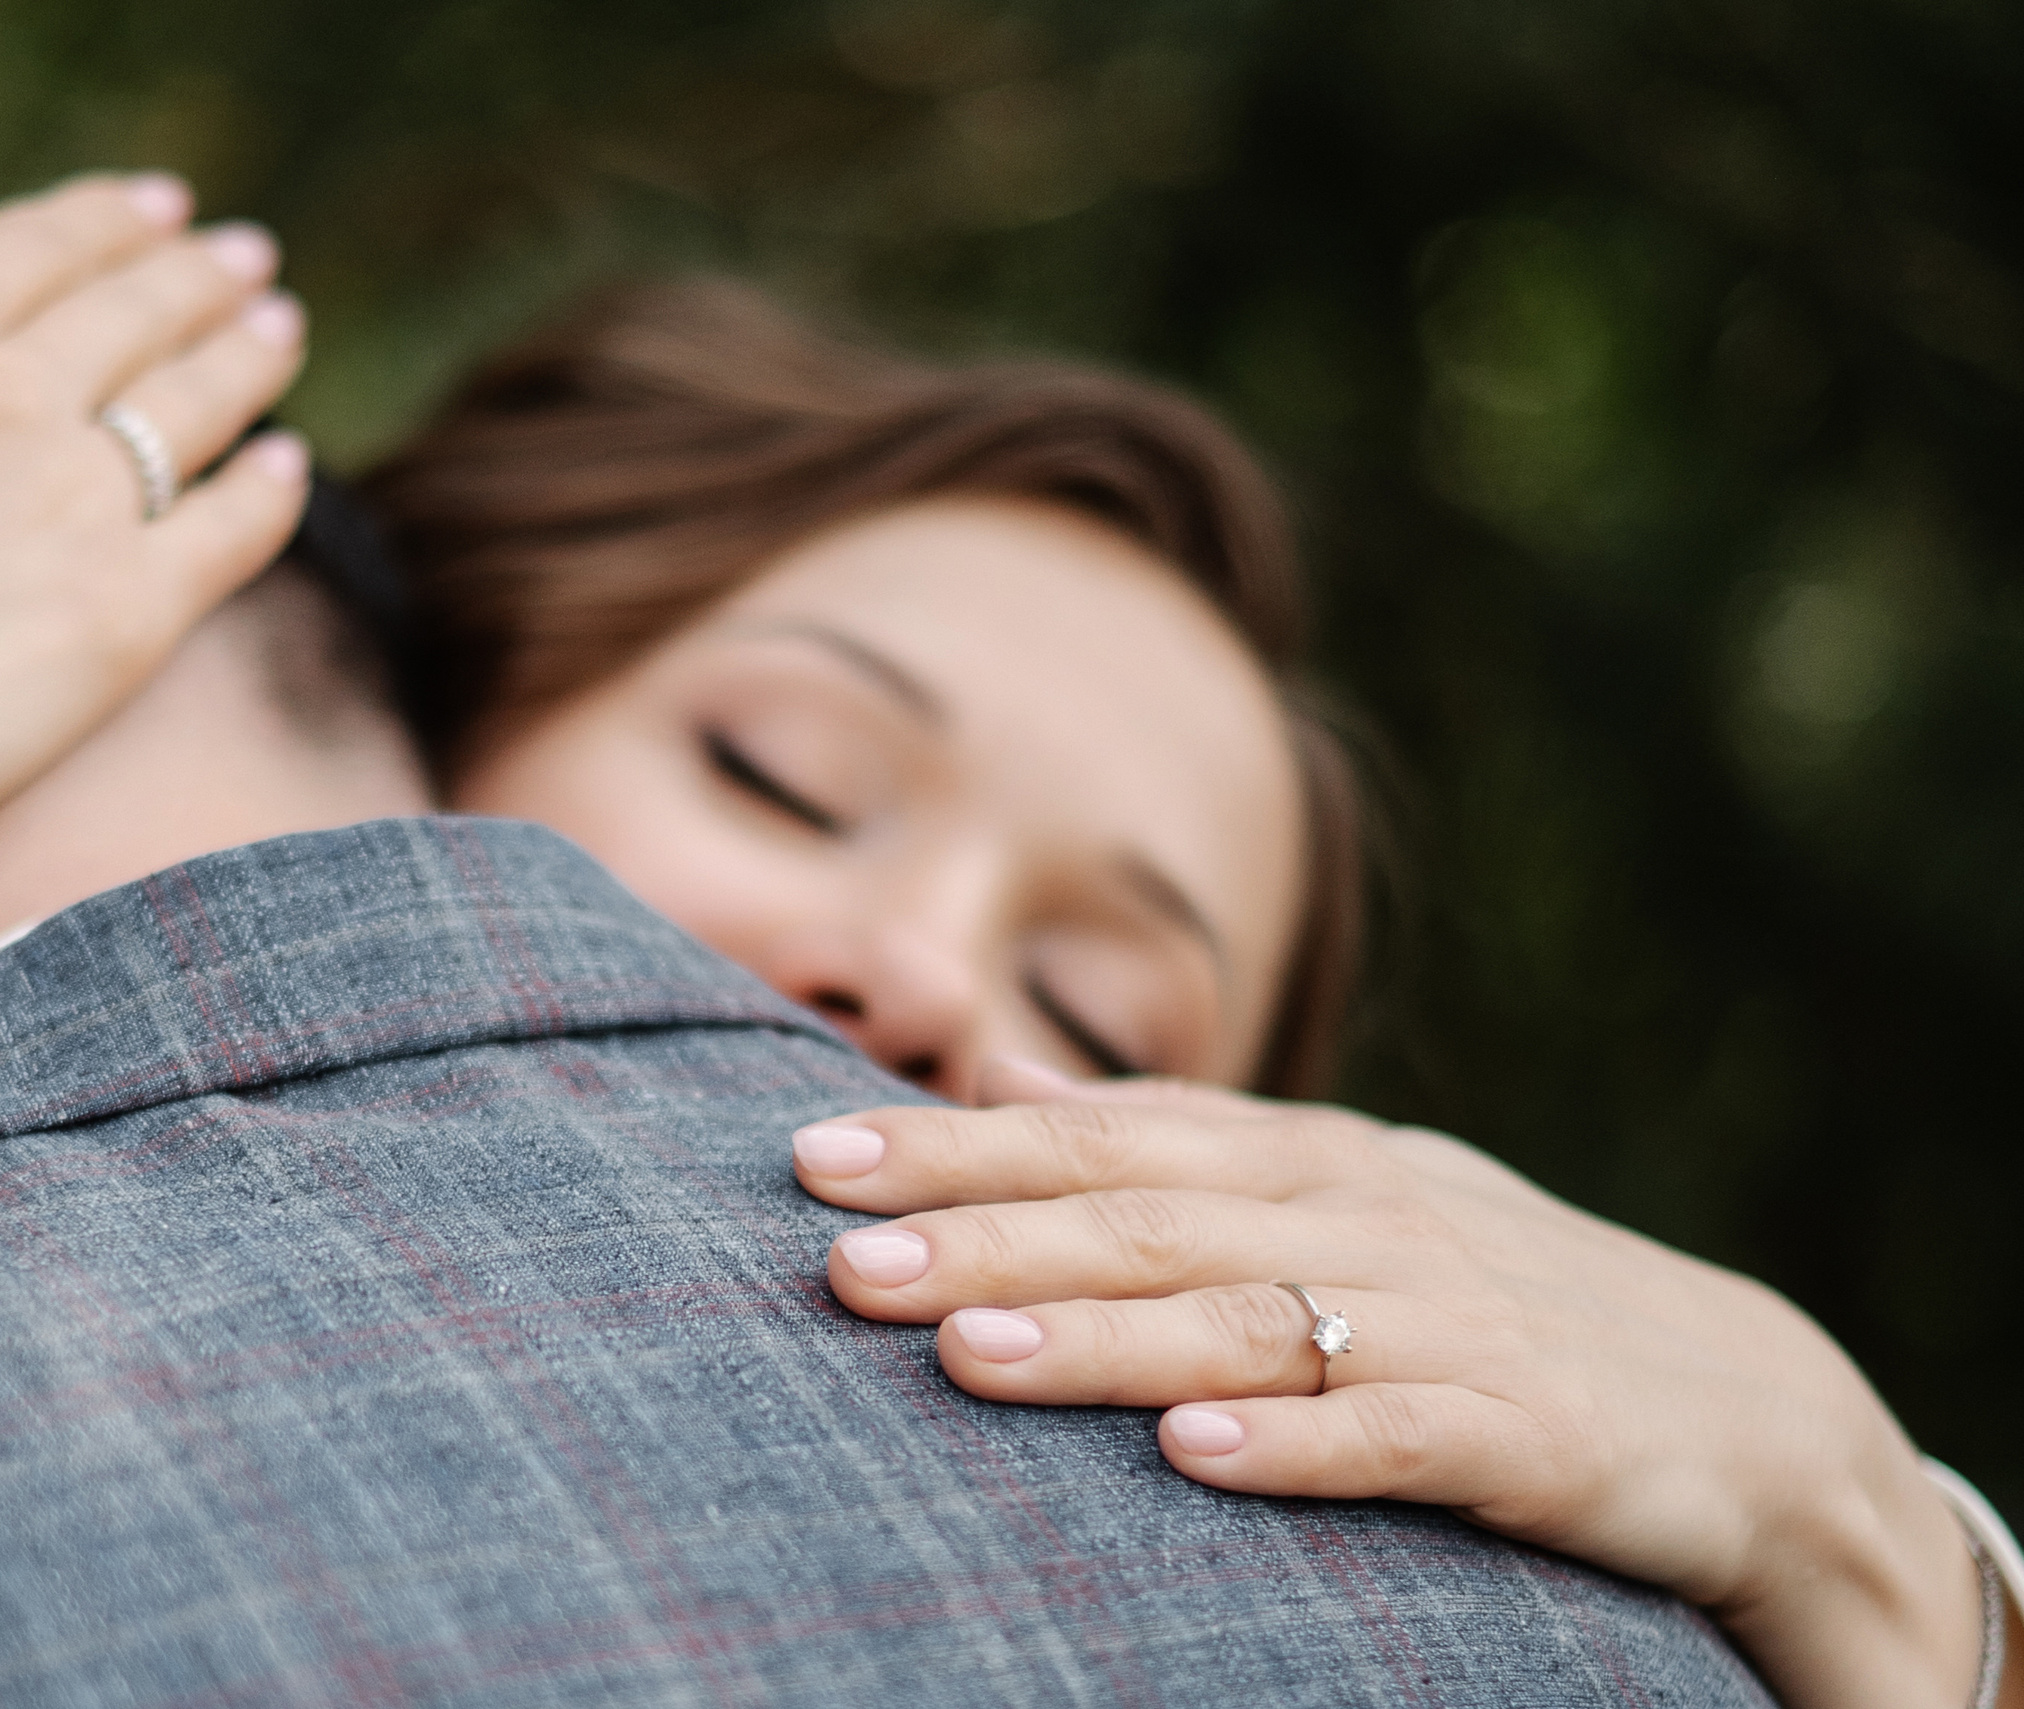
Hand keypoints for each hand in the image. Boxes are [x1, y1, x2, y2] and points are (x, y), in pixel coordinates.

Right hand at [0, 172, 312, 1091]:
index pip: (29, 251)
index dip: (105, 222)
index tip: (157, 211)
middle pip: (133, 312)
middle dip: (200, 277)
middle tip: (250, 261)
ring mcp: (69, 497)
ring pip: (195, 402)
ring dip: (249, 356)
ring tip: (281, 331)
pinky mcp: (125, 611)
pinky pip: (230, 530)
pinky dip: (271, 493)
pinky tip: (290, 470)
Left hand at [791, 1063, 1991, 1708]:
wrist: (1746, 1404)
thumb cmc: (1491, 1294)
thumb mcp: (1336, 1190)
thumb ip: (1177, 1140)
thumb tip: (1006, 1076)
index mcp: (1305, 1156)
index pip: (1103, 1134)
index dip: (956, 1142)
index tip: (810, 1157)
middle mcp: (1364, 1214)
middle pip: (1148, 1216)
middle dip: (983, 1231)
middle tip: (836, 1257)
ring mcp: (1451, 1318)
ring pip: (1250, 1316)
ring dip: (1104, 1337)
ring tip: (966, 1353)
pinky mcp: (1530, 1433)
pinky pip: (1400, 1432)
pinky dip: (1298, 1440)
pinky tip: (1192, 1457)